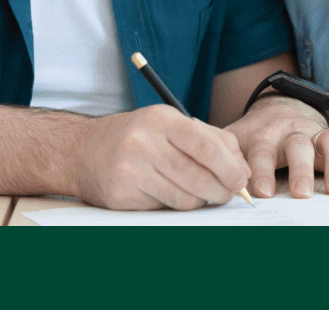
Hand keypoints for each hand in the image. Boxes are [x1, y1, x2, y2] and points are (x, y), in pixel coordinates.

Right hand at [70, 104, 249, 210]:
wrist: (84, 150)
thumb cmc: (138, 137)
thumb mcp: (171, 125)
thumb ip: (211, 140)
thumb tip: (244, 170)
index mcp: (162, 120)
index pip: (206, 146)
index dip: (230, 168)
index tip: (240, 181)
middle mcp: (145, 142)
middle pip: (198, 177)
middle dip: (221, 192)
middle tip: (226, 194)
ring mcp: (131, 169)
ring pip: (184, 199)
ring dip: (198, 201)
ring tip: (196, 192)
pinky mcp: (121, 194)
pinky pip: (163, 208)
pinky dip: (173, 205)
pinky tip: (165, 193)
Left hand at [226, 95, 328, 197]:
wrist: (275, 110)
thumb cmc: (252, 137)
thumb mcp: (232, 142)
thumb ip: (224, 157)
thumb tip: (212, 178)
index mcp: (264, 135)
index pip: (262, 151)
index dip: (262, 170)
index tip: (261, 191)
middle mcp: (292, 132)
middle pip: (298, 145)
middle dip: (300, 170)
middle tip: (301, 193)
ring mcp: (317, 136)